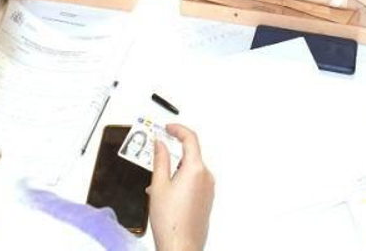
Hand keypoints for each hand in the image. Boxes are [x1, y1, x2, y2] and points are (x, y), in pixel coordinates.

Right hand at [149, 124, 212, 250]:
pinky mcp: (207, 199)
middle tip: (156, 155)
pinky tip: (167, 194)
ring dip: (175, 170)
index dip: (178, 129)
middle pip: (190, 154)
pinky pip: (194, 181)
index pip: (190, 138)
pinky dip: (181, 180)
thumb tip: (160, 143)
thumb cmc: (171, 222)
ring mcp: (208, 189)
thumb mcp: (158, 185)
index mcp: (196, 169)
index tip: (168, 128)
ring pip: (191, 169)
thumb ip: (160, 160)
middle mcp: (206, 177)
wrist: (181, 246)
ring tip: (157, 185)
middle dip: (173, 154)